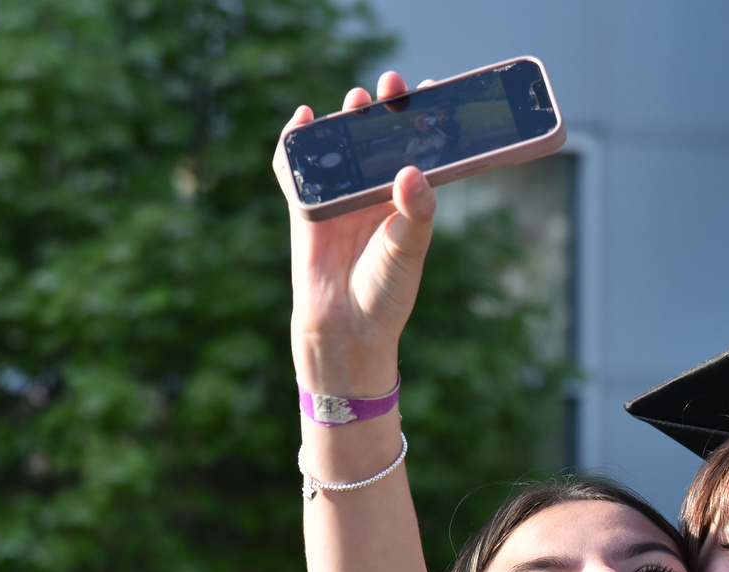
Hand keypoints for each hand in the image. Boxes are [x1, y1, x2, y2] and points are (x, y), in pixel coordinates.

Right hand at [273, 71, 437, 398]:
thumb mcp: (408, 249)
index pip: (416, 151)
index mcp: (405, 200)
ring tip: (358, 100)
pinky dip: (295, 141)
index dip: (421, 121)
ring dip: (345, 119)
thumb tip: (411, 172)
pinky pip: (296, 167)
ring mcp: (339, 197)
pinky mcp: (306, 206)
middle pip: (377, 139)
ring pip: (339, 146)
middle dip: (383, 109)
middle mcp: (373, 193)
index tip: (433, 92)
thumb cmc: (385, 293)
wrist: (347, 329)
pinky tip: (303, 118)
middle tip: (393, 85)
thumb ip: (415, 212)